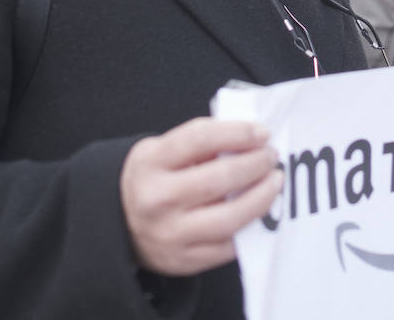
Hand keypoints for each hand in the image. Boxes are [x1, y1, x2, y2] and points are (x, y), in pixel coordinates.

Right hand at [121, 118, 282, 276]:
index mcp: (150, 163)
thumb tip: (250, 140)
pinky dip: (250, 227)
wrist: (120, 224)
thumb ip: (200, 144)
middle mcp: (157, 199)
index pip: (200, 138)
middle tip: (271, 157)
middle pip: (219, 178)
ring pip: (230, 218)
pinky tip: (260, 211)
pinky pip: (229, 246)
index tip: (261, 132)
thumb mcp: (161, 151)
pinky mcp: (184, 261)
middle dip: (255, 164)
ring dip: (262, 197)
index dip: (237, 132)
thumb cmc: (151, 180)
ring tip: (274, 182)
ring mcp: (170, 234)